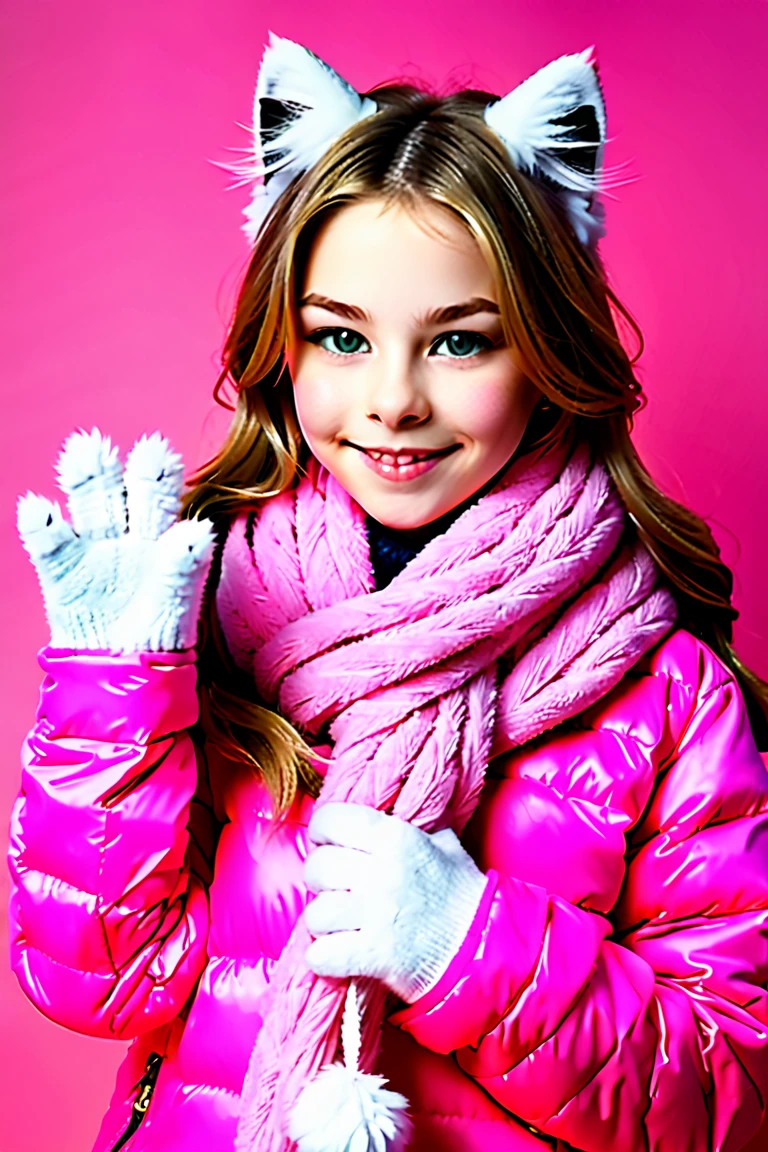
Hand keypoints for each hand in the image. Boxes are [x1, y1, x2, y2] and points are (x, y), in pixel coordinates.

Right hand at [17, 427, 214, 651]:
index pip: (161, 500)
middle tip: (112, 443)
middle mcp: (126, 536)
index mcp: (161, 538)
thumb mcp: (177, 603)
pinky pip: (49, 545)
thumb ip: (183, 567)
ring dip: (84, 482)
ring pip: (87, 507)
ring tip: (81, 453)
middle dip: (113, 469)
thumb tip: (197, 532)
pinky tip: (38, 508)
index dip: (159, 476)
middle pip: (121, 495)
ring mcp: (92, 551)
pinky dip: (42, 526)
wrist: (121, 674)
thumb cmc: (158, 636)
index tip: (157, 451)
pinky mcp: (62, 572)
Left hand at [303, 802, 488, 1003]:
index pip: (330, 819)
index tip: (328, 844)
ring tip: (340, 924)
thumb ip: (416, 824)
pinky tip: (338, 953)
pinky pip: (321, 955)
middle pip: (317, 866)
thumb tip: (398, 804)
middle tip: (336, 889)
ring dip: (323, 923)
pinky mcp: (374, 955)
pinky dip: (324, 958)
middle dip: (320, 880)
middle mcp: (382, 871)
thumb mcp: (445, 845)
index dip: (323, 832)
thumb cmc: (461, 896)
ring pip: (315, 913)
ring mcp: (376, 914)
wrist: (484, 948)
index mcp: (396, 837)